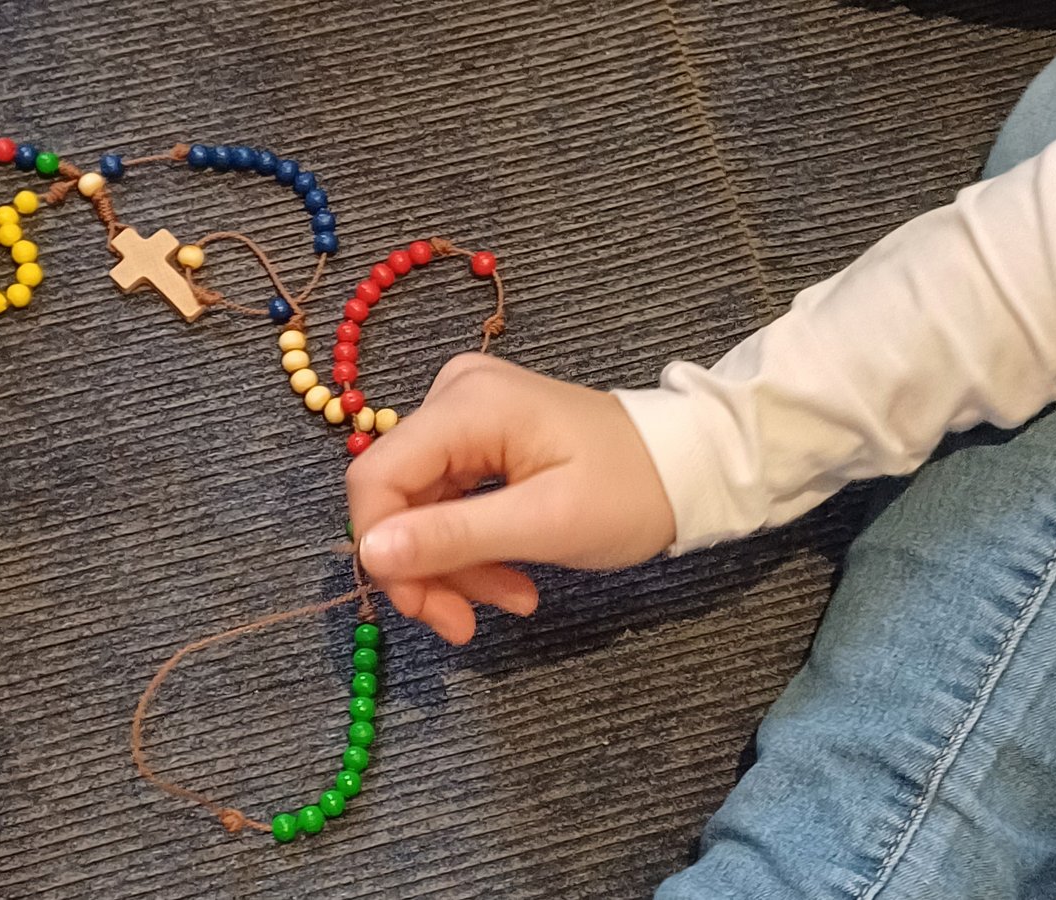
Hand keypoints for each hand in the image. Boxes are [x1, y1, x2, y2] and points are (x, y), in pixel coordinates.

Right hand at [345, 353, 675, 643]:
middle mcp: (453, 397)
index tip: (425, 609)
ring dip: (455, 567)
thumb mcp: (545, 524)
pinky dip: (471, 549)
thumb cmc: (630, 491)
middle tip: (464, 626)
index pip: (376, 475)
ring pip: (420, 508)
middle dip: (426, 568)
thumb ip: (454, 537)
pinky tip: (510, 581)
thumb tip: (369, 554)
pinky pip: (447, 502)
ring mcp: (465, 415)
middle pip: (397, 496)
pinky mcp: (478, 438)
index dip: (381, 548)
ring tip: (512, 601)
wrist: (686, 466)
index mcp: (467, 404)